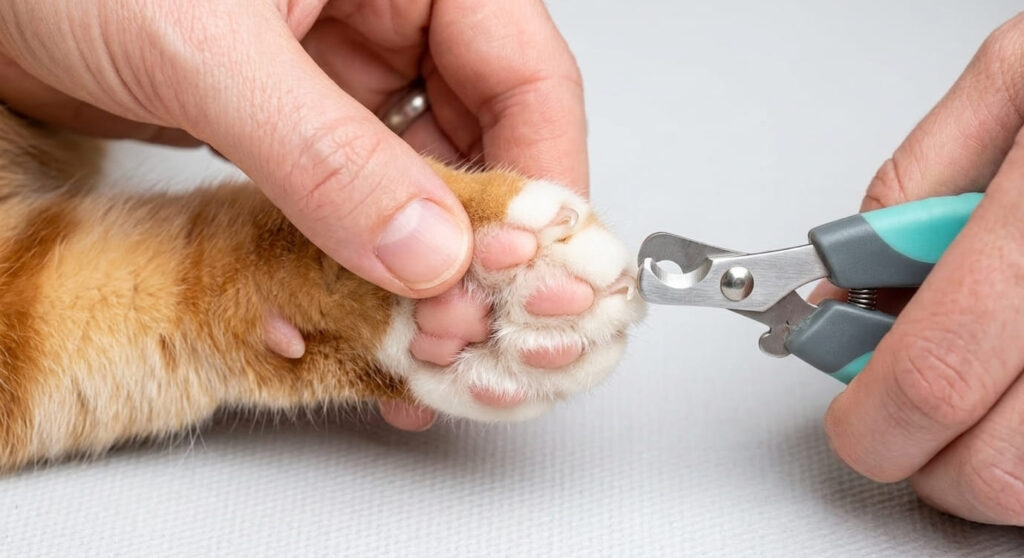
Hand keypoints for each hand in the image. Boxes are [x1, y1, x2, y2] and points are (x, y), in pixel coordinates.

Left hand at [0, 0, 586, 430]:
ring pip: (420, 176)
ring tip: (418, 338)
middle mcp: (390, 12)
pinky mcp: (296, 118)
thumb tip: (424, 252)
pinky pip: (355, 193)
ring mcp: (342, 68)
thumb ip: (321, 152)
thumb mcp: (204, 46)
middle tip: (473, 324)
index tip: (530, 273)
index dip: (543, 179)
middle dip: (481, 239)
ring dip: (421, 263)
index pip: (526, 73)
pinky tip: (358, 308)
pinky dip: (359, 255)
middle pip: (486, 136)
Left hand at [816, 14, 1023, 524]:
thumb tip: (851, 281)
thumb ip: (918, 183)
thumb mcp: (1020, 75)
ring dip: (1002, 462)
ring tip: (989, 388)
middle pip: (1002, 465)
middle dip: (932, 463)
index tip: (856, 419)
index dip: (873, 422)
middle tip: (911, 422)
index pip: (935, 374)